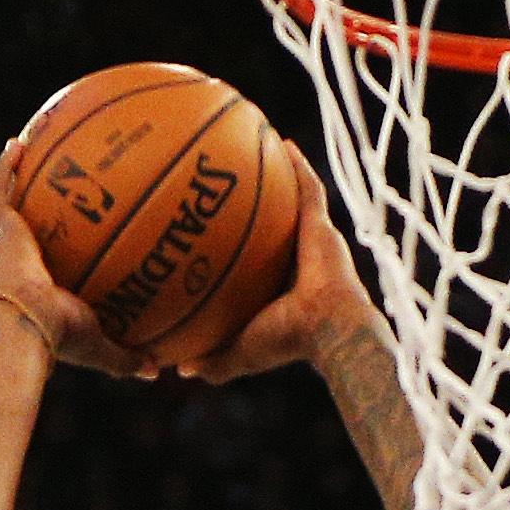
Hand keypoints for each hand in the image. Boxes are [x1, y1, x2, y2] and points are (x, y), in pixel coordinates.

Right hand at [0, 141, 150, 377]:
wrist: (28, 323)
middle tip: (17, 192)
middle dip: (1, 212)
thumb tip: (155, 371)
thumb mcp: (96, 345)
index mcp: (14, 287)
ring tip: (18, 149)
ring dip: (3, 176)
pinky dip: (5, 165)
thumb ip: (124, 355)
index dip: (14, 254)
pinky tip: (19, 143)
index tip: (25, 241)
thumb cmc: (58, 337)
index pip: (9, 268)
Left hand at [178, 143, 375, 382]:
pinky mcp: (323, 225)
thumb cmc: (287, 342)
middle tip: (223, 180)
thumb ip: (213, 359)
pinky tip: (281, 140)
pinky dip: (297, 165)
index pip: (251, 259)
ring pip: (290, 198)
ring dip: (275, 172)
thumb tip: (179, 369)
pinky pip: (309, 187)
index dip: (234, 243)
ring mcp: (311, 239)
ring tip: (254, 143)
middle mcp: (292, 257)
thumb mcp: (240, 352)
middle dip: (252, 201)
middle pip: (269, 221)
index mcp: (275, 285)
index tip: (209, 227)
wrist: (330, 330)